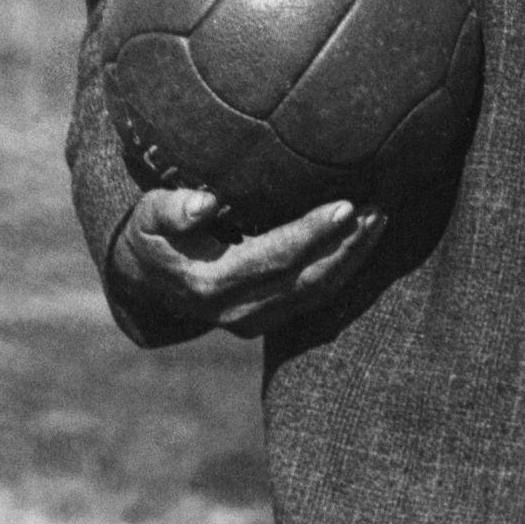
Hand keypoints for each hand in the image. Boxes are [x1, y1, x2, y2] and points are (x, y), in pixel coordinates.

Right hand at [111, 185, 387, 337]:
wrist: (145, 286)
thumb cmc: (150, 238)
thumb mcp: (146, 218)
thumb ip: (171, 209)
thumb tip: (206, 203)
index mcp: (211, 284)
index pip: (275, 257)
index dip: (313, 233)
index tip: (346, 206)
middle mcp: (238, 309)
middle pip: (307, 279)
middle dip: (347, 245)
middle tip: (378, 208)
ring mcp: (257, 320)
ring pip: (318, 292)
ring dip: (353, 257)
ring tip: (380, 220)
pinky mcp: (270, 318)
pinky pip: (316, 296)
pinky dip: (344, 268)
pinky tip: (363, 239)